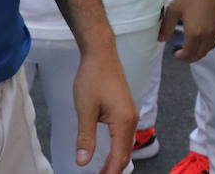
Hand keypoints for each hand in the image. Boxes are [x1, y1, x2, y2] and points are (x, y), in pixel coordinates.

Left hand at [71, 42, 136, 172]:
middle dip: (114, 169)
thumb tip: (83, 162)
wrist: (101, 53)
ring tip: (102, 171)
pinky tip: (108, 153)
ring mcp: (130, 113)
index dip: (109, 172)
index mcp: (123, 121)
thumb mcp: (85, 110)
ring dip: (116, 160)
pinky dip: (117, 149)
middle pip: (125, 153)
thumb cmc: (92, 78)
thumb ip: (85, 138)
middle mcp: (131, 119)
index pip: (119, 156)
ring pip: (126, 144)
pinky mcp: (126, 109)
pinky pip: (124, 135)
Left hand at [158, 0, 214, 61]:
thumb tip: (161, 39)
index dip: (182, 57)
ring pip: (209, 48)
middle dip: (190, 57)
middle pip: (200, 54)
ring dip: (200, 51)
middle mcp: (207, 35)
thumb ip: (166, 26)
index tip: (176, 53)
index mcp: (194, 34)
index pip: (189, 54)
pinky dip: (208, 43)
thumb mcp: (174, 9)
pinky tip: (203, 35)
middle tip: (183, 53)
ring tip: (193, 46)